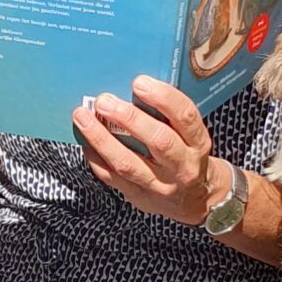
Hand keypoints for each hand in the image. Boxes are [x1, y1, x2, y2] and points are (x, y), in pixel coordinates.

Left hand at [72, 75, 220, 226]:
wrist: (195, 199)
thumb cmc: (188, 157)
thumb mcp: (191, 136)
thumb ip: (169, 115)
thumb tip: (135, 87)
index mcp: (197, 144)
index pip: (185, 117)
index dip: (163, 98)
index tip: (140, 83)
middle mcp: (182, 166)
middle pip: (158, 141)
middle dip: (129, 118)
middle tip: (105, 101)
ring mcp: (160, 185)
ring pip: (128, 163)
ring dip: (101, 138)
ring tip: (83, 117)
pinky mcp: (139, 197)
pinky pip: (112, 177)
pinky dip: (95, 157)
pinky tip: (85, 141)